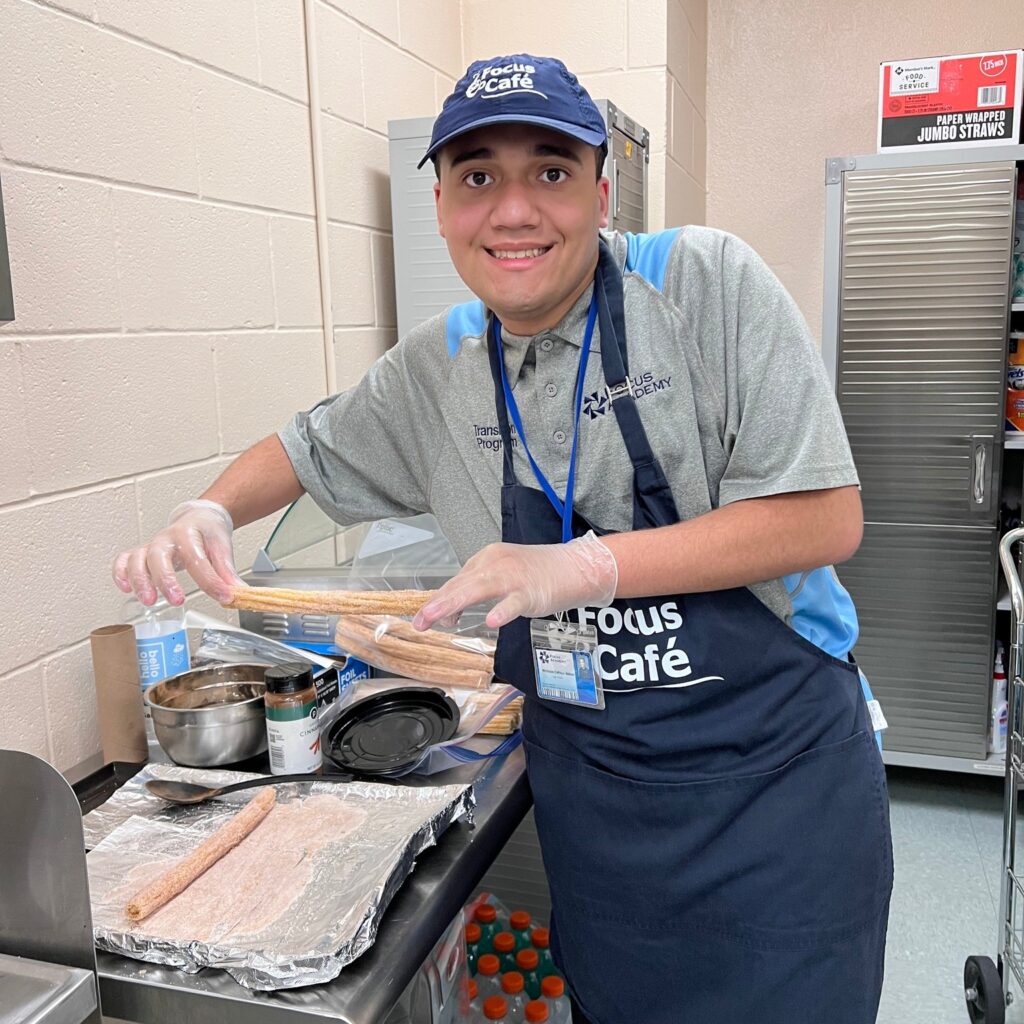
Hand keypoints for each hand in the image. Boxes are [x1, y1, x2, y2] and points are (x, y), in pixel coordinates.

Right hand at [112, 500, 241, 605]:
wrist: (199, 518)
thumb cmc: (208, 532)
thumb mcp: (222, 547)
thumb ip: (227, 572)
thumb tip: (237, 593)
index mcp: (189, 533)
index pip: (197, 559)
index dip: (211, 581)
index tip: (224, 596)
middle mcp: (166, 538)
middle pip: (159, 557)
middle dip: (166, 580)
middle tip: (177, 600)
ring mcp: (151, 545)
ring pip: (137, 559)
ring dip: (140, 580)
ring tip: (149, 600)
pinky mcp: (142, 553)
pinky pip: (123, 560)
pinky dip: (120, 573)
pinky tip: (126, 588)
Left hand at [412, 531, 618, 630]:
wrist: (574, 567)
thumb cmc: (537, 574)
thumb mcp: (501, 576)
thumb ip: (476, 592)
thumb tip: (450, 614)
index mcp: (487, 558)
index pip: (456, 581)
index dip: (439, 600)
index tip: (424, 617)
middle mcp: (496, 563)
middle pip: (462, 585)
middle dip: (438, 604)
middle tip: (419, 621)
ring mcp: (514, 577)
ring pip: (480, 590)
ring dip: (456, 604)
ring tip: (439, 619)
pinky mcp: (531, 592)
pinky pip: (514, 602)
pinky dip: (502, 611)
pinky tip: (491, 621)